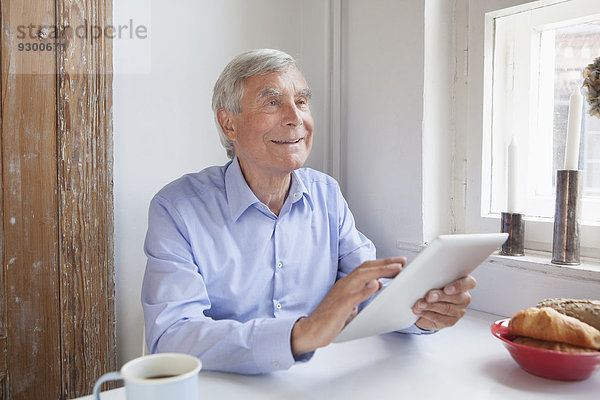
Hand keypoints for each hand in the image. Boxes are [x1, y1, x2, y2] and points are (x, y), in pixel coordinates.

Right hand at [291, 257, 405, 356]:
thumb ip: (361, 293)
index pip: (366, 268)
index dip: (383, 263)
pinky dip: (365, 290)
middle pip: (366, 268)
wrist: (310, 330)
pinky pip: (353, 296)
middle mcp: (344, 285)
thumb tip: (376, 285)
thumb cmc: (328, 318)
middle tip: (401, 261)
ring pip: (361, 277)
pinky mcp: (339, 307)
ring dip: (380, 271)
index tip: (398, 262)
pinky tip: (375, 285)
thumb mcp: (349, 304)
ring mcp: (341, 294)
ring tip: (395, 269)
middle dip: (385, 263)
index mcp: (346, 284)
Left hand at [412, 275, 475, 330]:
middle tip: (428, 296)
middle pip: (457, 297)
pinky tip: (420, 311)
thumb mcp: (435, 281)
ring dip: (431, 306)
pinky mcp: (451, 321)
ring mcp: (459, 310)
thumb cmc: (434, 289)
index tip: (446, 289)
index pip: (469, 283)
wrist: (428, 306)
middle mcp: (463, 298)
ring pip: (447, 308)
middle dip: (440, 297)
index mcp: (463, 283)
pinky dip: (427, 314)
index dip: (459, 286)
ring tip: (420, 304)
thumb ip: (435, 279)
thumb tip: (425, 280)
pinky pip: (440, 318)